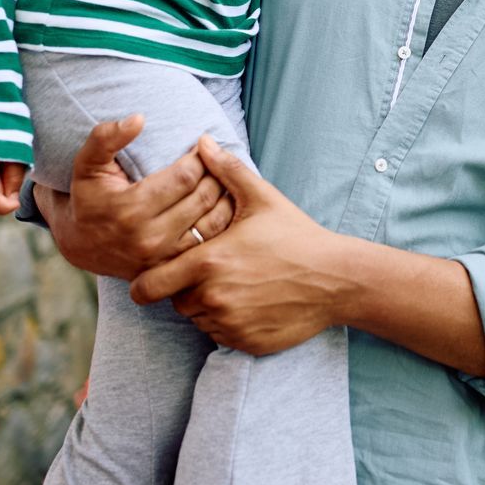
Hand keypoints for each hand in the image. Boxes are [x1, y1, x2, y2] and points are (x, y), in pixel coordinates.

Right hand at [31, 117, 231, 279]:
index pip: (185, 177)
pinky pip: (211, 241)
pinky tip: (222, 203)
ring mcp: (164, 256)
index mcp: (131, 209)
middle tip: (216, 160)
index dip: (199, 158)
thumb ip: (106, 137)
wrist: (81, 245)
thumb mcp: (87, 164)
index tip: (201, 147)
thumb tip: (139, 118)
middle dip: (215, 173)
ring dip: (225, 196)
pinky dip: (223, 221)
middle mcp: (150, 237)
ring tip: (222, 178)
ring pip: (213, 221)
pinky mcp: (174, 267)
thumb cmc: (88, 196)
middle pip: (203, 197)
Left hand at [129, 138, 355, 353]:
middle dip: (183, 289)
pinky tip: (250, 302)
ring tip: (236, 285)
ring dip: (206, 306)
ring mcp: (228, 323)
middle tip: (211, 274)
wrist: (336, 279)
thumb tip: (202, 142)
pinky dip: (227, 323)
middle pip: (173, 302)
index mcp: (208, 262)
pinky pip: (219, 335)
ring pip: (197, 319)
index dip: (148, 281)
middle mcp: (212, 297)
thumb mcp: (263, 199)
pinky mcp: (244, 342)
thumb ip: (226, 171)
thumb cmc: (297, 236)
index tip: (158, 275)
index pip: (148, 286)